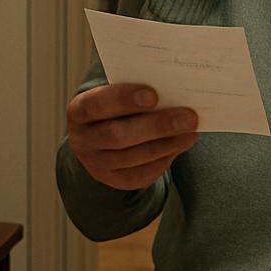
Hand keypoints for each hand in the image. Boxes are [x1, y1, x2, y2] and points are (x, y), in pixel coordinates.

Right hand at [66, 83, 198, 190]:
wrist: (102, 137)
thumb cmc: (117, 107)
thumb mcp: (116, 95)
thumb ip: (137, 91)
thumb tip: (173, 89)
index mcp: (79, 111)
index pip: (97, 104)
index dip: (123, 99)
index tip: (154, 94)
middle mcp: (82, 140)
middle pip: (118, 135)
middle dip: (156, 126)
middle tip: (189, 117)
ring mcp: (96, 164)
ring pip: (133, 157)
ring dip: (167, 144)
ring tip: (191, 131)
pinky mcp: (113, 181)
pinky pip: (140, 175)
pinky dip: (162, 160)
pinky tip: (179, 145)